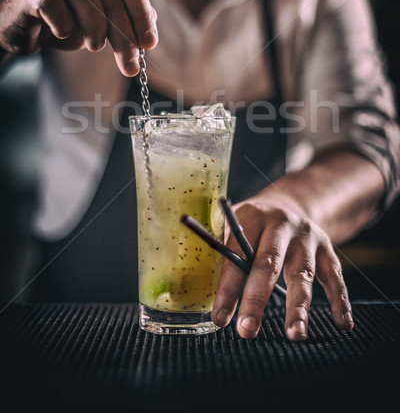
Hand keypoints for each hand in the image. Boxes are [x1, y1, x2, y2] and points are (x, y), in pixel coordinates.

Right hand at [0, 0, 157, 74]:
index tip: (149, 44)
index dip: (142, 14)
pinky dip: (63, 22)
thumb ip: (124, 18)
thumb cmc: (63, 22)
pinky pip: (51, 2)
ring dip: (96, 27)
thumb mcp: (99, 23)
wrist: (21, 27)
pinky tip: (63, 33)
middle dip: (124, 34)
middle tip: (130, 63)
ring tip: (96, 47)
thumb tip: (152, 22)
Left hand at [211, 196, 353, 340]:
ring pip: (302, 272)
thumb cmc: (252, 224)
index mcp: (251, 216)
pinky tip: (343, 324)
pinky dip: (340, 300)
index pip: (236, 254)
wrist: (290, 202)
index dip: (227, 287)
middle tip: (247, 330)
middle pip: (268, 263)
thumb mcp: (233, 223)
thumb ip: (220, 247)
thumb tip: (193, 285)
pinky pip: (335, 276)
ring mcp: (306, 236)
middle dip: (256, 299)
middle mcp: (281, 223)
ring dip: (299, 306)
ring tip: (295, 334)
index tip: (220, 318)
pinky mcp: (327, 248)